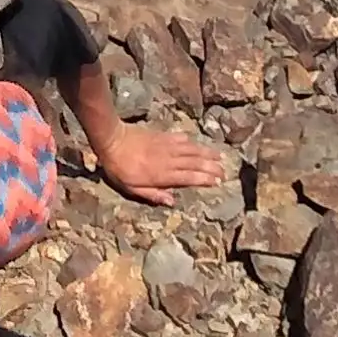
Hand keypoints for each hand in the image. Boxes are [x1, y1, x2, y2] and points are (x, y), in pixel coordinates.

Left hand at [95, 124, 230, 203]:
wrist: (113, 140)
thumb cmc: (120, 168)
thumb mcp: (132, 188)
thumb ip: (153, 194)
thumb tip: (172, 201)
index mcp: (163, 175)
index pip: (189, 177)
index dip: (205, 179)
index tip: (217, 181)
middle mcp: (169, 159)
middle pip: (195, 163)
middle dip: (212, 167)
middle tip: (225, 171)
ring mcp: (167, 146)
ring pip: (192, 149)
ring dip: (206, 153)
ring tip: (219, 156)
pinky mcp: (162, 135)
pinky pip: (180, 138)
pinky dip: (190, 141)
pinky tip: (196, 143)